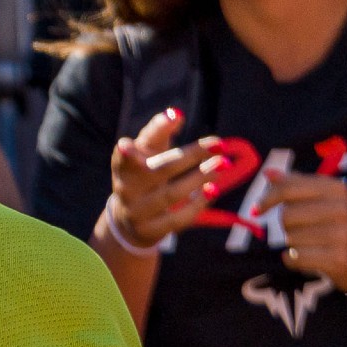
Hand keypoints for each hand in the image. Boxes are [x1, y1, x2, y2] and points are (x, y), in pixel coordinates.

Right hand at [104, 107, 218, 249]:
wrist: (129, 220)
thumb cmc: (144, 174)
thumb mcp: (147, 151)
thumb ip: (159, 131)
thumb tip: (177, 115)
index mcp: (123, 166)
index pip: (128, 153)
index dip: (136, 145)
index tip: (153, 129)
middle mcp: (126, 189)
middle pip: (160, 171)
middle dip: (191, 156)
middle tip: (219, 144)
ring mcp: (136, 212)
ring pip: (171, 195)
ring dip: (200, 178)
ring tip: (223, 165)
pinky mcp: (149, 231)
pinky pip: (177, 219)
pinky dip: (197, 204)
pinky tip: (213, 190)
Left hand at [265, 165, 346, 308]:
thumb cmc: (341, 229)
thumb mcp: (326, 200)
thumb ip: (297, 186)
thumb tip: (268, 174)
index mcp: (336, 189)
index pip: (289, 188)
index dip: (268, 199)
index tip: (258, 210)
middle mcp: (340, 208)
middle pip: (286, 216)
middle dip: (287, 227)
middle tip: (304, 233)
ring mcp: (340, 234)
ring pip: (290, 239)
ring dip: (294, 245)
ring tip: (313, 246)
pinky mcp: (336, 258)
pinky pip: (295, 258)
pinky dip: (293, 260)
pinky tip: (308, 259)